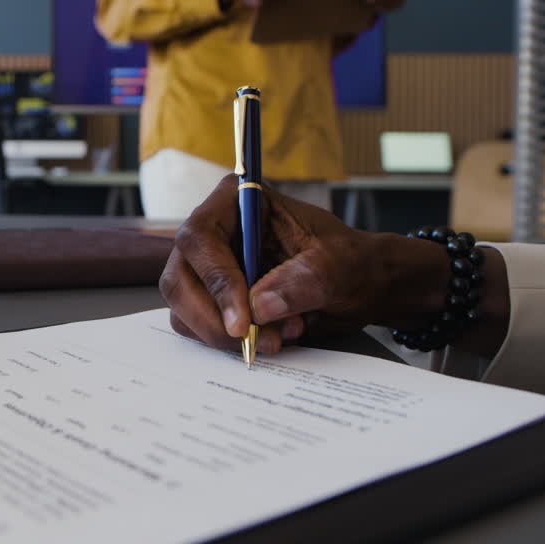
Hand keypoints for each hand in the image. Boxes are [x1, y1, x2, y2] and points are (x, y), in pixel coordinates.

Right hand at [160, 175, 501, 354]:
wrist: (363, 286)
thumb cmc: (352, 262)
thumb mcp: (337, 267)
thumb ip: (301, 282)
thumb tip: (259, 308)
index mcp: (237, 201)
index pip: (201, 237)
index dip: (215, 280)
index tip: (243, 320)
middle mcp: (214, 231)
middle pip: (180, 277)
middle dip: (215, 317)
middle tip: (254, 343)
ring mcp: (207, 266)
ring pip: (184, 306)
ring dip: (223, 333)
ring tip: (276, 338)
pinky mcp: (210, 297)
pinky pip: (197, 325)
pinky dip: (227, 340)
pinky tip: (269, 336)